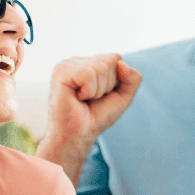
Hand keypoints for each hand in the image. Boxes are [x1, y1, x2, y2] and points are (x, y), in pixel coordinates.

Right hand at [37, 54, 141, 182]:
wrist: (78, 135)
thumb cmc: (96, 117)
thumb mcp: (123, 97)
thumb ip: (133, 78)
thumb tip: (122, 63)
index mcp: (89, 63)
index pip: (116, 58)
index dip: (115, 81)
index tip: (100, 96)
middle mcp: (77, 61)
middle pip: (110, 61)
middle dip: (107, 85)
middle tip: (91, 99)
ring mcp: (67, 64)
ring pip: (101, 67)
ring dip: (97, 90)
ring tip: (83, 99)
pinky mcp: (61, 72)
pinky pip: (88, 74)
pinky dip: (88, 91)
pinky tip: (77, 98)